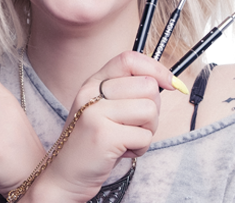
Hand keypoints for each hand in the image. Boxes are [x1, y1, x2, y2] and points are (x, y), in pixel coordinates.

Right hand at [28, 51, 184, 201]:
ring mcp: (95, 112)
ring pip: (150, 110)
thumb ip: (127, 91)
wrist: (64, 175)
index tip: (170, 84)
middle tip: (136, 125)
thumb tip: (169, 81)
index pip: (129, 59)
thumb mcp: (103, 107)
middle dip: (153, 109)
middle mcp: (91, 92)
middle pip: (147, 85)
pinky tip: (121, 152)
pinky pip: (144, 136)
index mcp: (93, 82)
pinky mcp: (104, 136)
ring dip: (147, 130)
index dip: (156, 68)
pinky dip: (140, 148)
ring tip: (128, 138)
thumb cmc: (92, 141)